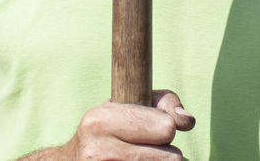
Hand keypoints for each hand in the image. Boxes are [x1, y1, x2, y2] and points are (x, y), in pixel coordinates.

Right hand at [57, 90, 194, 159]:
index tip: (151, 129)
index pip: (166, 128)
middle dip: (164, 151)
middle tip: (144, 147)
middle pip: (172, 157)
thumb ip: (164, 104)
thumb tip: (187, 121)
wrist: (72, 160)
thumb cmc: (109, 129)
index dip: (166, 128)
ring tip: (138, 158)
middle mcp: (98, 150)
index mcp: (101, 120)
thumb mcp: (129, 105)